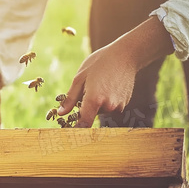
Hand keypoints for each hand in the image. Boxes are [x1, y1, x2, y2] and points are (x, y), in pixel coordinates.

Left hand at [57, 17, 173, 127]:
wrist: (126, 55)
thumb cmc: (100, 63)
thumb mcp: (80, 77)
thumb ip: (70, 98)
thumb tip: (61, 113)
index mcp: (95, 100)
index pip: (83, 124)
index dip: (75, 130)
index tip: (68, 132)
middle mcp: (108, 106)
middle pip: (90, 114)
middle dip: (85, 106)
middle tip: (86, 88)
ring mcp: (118, 106)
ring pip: (100, 110)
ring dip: (96, 102)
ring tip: (100, 83)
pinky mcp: (124, 104)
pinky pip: (110, 106)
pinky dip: (106, 99)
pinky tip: (109, 84)